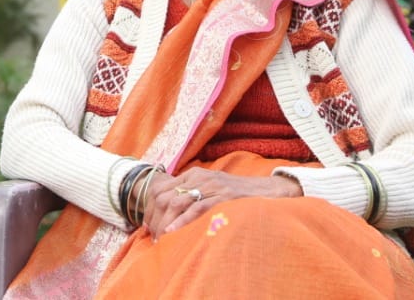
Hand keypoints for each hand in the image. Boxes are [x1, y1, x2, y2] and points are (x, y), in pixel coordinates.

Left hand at [142, 167, 300, 237]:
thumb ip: (192, 196)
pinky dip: (181, 220)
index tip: (147, 226)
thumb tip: (170, 216)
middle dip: (154, 218)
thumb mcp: (210, 189)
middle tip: (152, 236)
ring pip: (177, 202)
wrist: (266, 190)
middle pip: (164, 196)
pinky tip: (172, 231)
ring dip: (165, 222)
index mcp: (192, 175)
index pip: (160, 190)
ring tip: (160, 238)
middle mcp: (198, 177)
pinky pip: (196, 208)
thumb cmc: (236, 195)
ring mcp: (210, 186)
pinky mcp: (222, 196)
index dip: (150, 209)